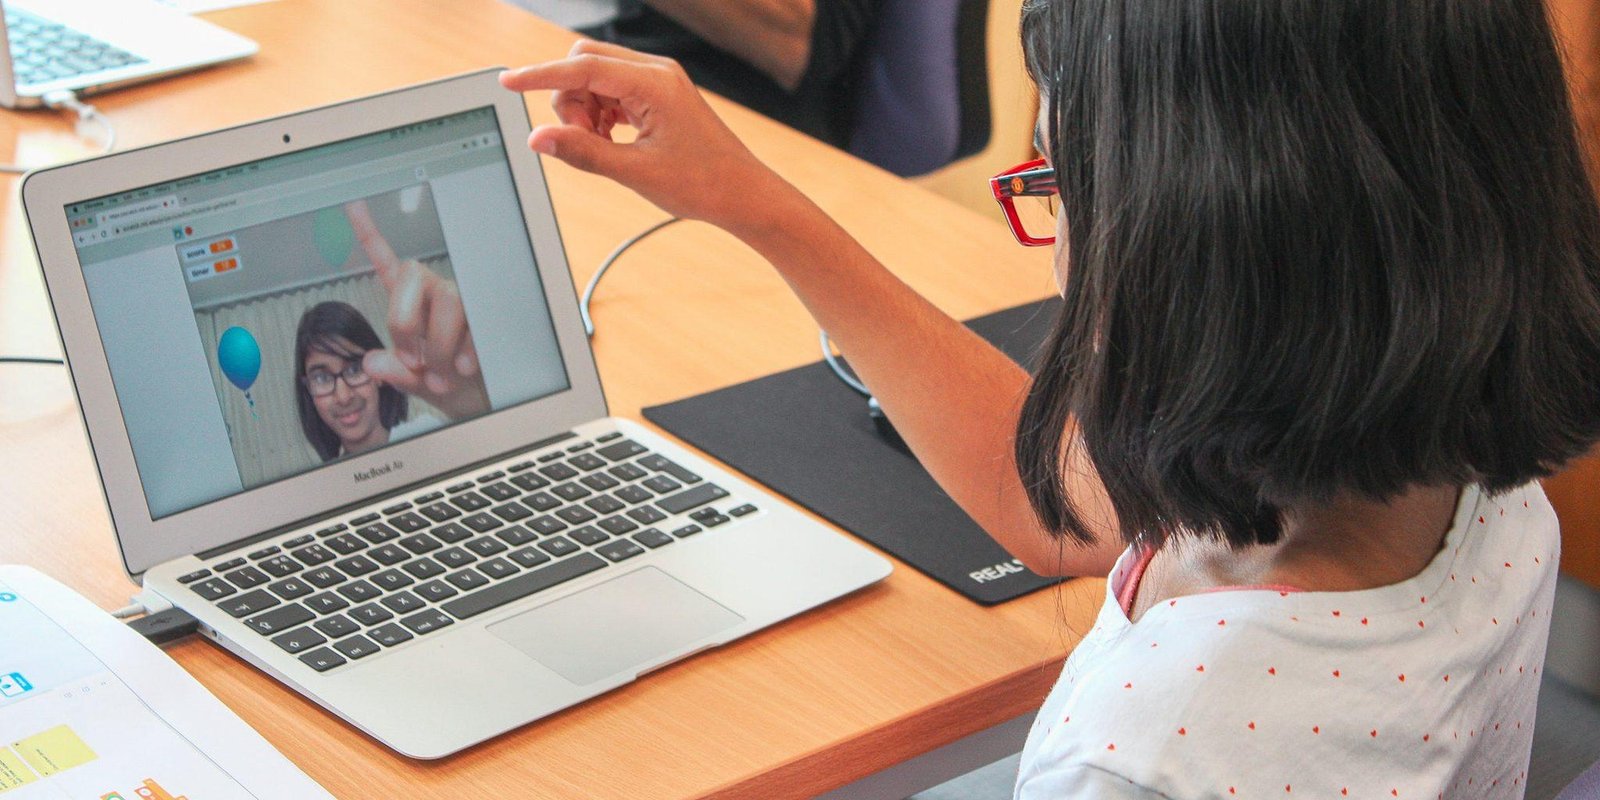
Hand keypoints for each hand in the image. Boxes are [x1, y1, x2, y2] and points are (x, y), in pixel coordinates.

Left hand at [344, 199, 489, 419]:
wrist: (485, 402)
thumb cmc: (450, 386)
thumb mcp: (415, 386)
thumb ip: (394, 375)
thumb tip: (373, 363)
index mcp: (411, 305)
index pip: (388, 265)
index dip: (370, 234)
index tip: (354, 204)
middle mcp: (435, 296)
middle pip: (414, 275)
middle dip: (405, 321)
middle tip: (412, 360)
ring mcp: (462, 305)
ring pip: (448, 299)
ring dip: (438, 345)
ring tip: (441, 374)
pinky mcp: (487, 317)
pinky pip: (474, 322)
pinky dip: (463, 351)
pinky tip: (463, 367)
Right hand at [500, 40, 787, 230]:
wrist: (743, 194)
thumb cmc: (702, 185)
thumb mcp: (635, 173)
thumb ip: (583, 152)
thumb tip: (538, 139)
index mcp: (654, 84)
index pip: (582, 67)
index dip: (540, 76)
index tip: (507, 82)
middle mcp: (656, 72)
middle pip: (585, 62)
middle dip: (569, 97)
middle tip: (583, 139)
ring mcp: (658, 81)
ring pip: (596, 76)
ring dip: (584, 108)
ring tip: (602, 145)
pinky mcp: (658, 94)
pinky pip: (612, 89)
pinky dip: (601, 112)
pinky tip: (612, 140)